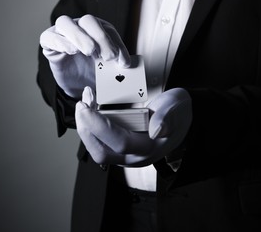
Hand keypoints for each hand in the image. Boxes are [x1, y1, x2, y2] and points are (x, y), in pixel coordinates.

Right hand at [39, 14, 129, 98]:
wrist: (77, 85)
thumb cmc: (93, 72)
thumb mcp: (109, 68)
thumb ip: (117, 63)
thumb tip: (125, 63)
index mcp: (97, 29)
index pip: (107, 29)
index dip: (116, 44)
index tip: (122, 62)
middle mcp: (79, 27)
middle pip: (87, 20)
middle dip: (100, 37)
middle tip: (108, 57)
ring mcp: (61, 33)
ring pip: (64, 22)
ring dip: (79, 36)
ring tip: (89, 52)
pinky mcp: (48, 44)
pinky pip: (48, 37)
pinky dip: (60, 42)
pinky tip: (71, 52)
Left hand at [75, 87, 192, 166]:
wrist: (179, 114)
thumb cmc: (176, 110)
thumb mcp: (175, 107)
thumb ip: (166, 117)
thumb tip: (157, 130)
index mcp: (150, 148)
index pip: (120, 142)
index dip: (100, 126)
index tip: (86, 107)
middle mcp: (135, 156)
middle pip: (102, 153)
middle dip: (86, 129)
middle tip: (81, 105)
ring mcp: (126, 154)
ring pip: (97, 149)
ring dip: (85, 128)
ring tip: (84, 104)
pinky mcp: (118, 148)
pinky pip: (98, 142)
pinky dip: (89, 127)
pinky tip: (88, 110)